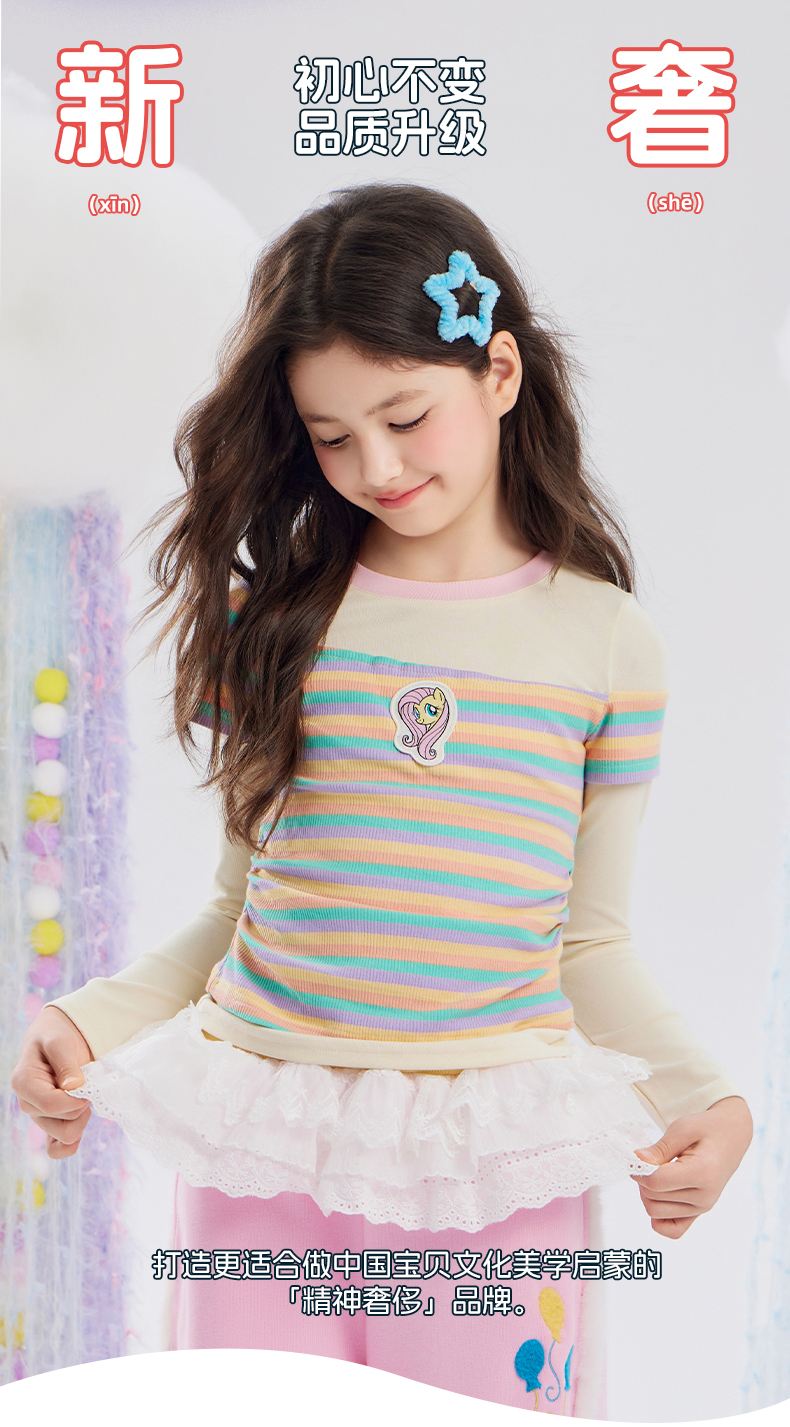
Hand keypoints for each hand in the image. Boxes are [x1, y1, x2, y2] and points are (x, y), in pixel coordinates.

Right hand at [11, 1006, 93, 1159]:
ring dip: (82, 1120)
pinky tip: (81, 1128)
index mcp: (24, 1082)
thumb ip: (66, 1064)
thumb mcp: (60, 1041)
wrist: (56, 1038)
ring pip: (65, 1137)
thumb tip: (74, 1086)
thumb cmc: (55, 1036)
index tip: (87, 1086)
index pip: (51, 1104)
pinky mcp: (50, 1123)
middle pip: (61, 1124)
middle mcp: (28, 1103)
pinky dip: (70, 1144)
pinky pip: (57, 1148)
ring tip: (85, 1098)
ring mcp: (39, 1116)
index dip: (75, 1099)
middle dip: (81, 1108)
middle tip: (87, 1088)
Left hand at [631, 1095, 752, 1238]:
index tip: (636, 1157)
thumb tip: (637, 1161)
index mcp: (703, 1173)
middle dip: (642, 1180)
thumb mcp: (682, 1128)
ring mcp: (702, 1208)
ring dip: (648, 1194)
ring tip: (658, 1173)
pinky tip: (660, 1195)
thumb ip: (659, 1148)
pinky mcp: (699, 1213)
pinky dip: (659, 1217)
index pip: (656, 1183)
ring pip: (656, 1213)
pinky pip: (672, 1230)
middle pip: (653, 1199)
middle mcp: (704, 1197)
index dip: (638, 1171)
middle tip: (650, 1161)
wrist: (731, 1136)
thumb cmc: (707, 1129)